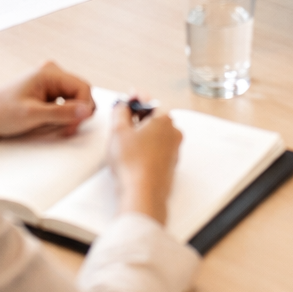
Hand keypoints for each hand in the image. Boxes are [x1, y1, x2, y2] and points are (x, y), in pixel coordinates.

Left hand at [0, 62, 94, 139]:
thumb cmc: (0, 112)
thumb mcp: (32, 115)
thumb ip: (61, 113)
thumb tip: (86, 111)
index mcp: (49, 72)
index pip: (83, 87)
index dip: (83, 108)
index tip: (74, 125)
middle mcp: (52, 73)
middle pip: (81, 93)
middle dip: (77, 113)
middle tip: (65, 130)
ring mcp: (49, 83)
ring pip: (74, 100)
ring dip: (69, 116)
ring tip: (55, 127)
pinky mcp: (46, 93)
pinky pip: (65, 104)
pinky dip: (62, 116)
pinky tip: (50, 124)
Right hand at [107, 102, 181, 224]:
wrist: (143, 194)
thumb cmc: (132, 163)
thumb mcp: (118, 131)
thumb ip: (119, 111)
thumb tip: (122, 105)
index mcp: (165, 120)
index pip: (149, 101)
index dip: (135, 97)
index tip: (127, 97)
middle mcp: (174, 133)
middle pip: (155, 117)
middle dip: (139, 115)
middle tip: (123, 117)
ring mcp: (173, 150)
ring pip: (157, 134)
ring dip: (142, 132)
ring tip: (125, 138)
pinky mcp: (169, 165)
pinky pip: (157, 148)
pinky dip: (146, 146)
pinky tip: (133, 154)